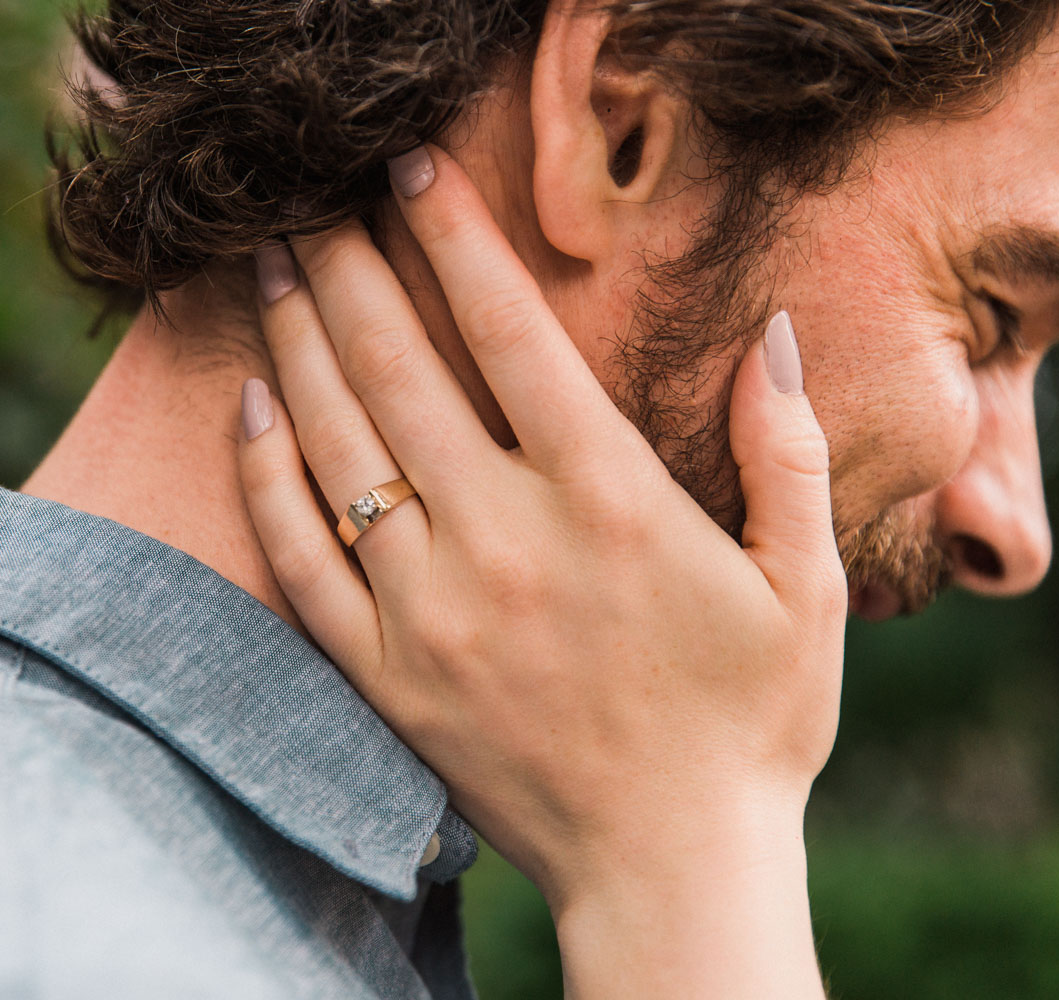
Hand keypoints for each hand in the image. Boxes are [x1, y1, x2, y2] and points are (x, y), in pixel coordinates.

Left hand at [237, 145, 844, 997]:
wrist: (669, 867)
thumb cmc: (750, 724)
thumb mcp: (807, 587)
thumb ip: (787, 452)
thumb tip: (776, 332)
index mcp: (610, 503)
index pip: (510, 334)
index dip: (455, 238)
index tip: (410, 174)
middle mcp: (506, 540)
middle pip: (399, 368)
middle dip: (348, 269)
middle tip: (308, 202)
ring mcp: (431, 608)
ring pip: (339, 445)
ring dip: (295, 344)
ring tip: (269, 271)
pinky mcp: (384, 671)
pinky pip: (300, 554)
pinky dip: (266, 474)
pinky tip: (251, 406)